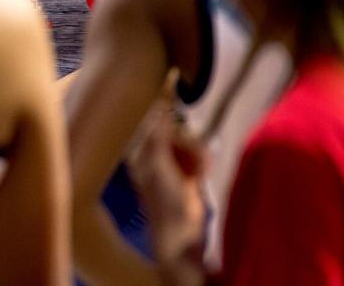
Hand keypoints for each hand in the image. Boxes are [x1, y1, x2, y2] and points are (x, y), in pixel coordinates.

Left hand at [127, 103, 206, 285]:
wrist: (181, 233)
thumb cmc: (164, 201)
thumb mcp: (158, 166)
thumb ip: (157, 137)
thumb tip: (156, 109)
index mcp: (140, 152)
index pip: (156, 125)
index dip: (172, 123)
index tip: (183, 122)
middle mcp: (153, 155)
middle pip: (177, 132)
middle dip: (191, 144)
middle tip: (200, 160)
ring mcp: (170, 163)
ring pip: (189, 143)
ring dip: (199, 154)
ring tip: (203, 171)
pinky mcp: (185, 171)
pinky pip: (196, 154)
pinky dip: (202, 162)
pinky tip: (204, 174)